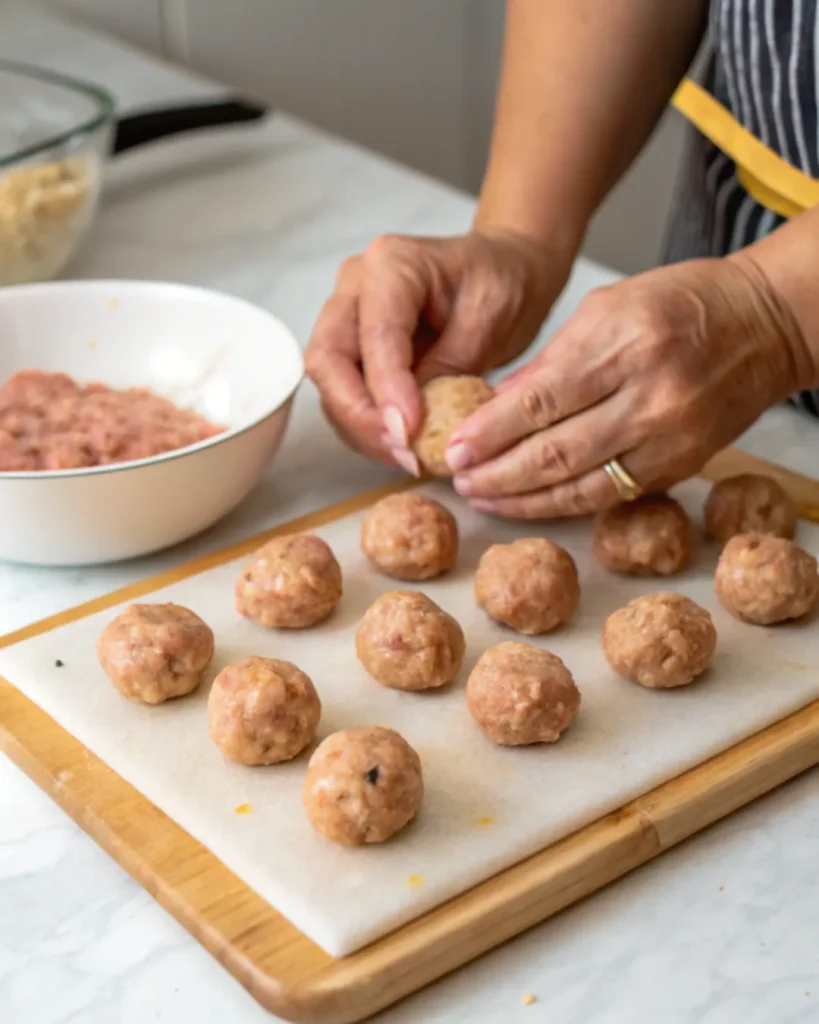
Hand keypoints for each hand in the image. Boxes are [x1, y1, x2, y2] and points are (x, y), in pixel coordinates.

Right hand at [304, 229, 570, 471]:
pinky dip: (368, 427)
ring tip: (408, 456)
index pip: (374, 334)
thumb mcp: (489, 320)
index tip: (408, 432)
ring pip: (330, 384)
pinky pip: (345, 394)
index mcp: (391, 264)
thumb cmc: (502, 283)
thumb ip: (447, 368)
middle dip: (360, 415)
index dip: (386, 388)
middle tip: (403, 451)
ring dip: (362, 428)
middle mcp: (355, 287)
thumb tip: (410, 425)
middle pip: (328, 360)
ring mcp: (348, 317)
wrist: (507, 271)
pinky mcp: (353, 349)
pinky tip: (403, 446)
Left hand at [448, 254, 810, 516]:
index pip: (541, 401)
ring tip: (481, 498)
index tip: (453, 448)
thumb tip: (497, 406)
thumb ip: (551, 360)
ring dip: (522, 499)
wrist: (764, 325)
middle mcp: (649, 397)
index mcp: (624, 344)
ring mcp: (669, 438)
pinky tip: (529, 504)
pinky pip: (610, 495)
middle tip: (457, 479)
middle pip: (555, 451)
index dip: (490, 432)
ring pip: (580, 485)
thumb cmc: (680, 304)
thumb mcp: (607, 307)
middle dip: (496, 472)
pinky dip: (564, 504)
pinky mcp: (680, 466)